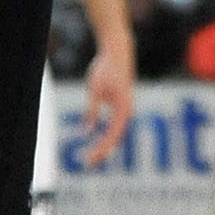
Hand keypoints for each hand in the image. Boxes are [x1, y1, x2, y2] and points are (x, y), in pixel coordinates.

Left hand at [79, 38, 134, 165]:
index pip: (112, 136)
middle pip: (116, 138)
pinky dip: (107, 137)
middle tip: (87, 163)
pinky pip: (116, 127)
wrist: (117, 50)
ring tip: (90, 156)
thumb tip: (88, 131)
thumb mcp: (95, 89)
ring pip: (117, 134)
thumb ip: (92, 111)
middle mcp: (127, 111)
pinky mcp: (122, 106)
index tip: (88, 160)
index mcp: (123, 108)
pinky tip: (97, 142)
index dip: (100, 150)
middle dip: (103, 152)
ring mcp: (126, 109)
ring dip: (105, 146)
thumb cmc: (105, 67)